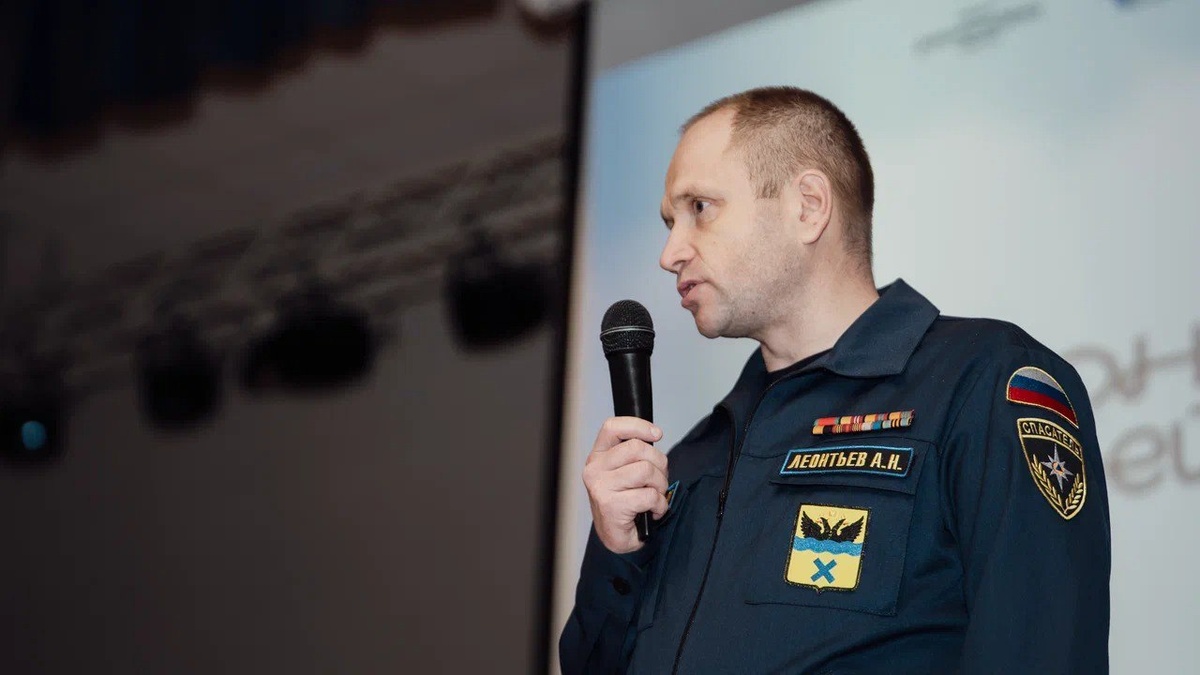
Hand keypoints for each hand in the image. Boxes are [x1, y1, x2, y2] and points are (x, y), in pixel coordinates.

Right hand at [583, 417, 669, 553]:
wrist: (617, 537)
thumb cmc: (625, 502)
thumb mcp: (625, 471)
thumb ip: (634, 453)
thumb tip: (654, 435)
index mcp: (598, 456)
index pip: (613, 427)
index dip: (639, 426)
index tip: (657, 434)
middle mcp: (594, 469)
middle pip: (638, 448)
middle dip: (659, 464)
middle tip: (658, 480)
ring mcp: (601, 487)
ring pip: (646, 470)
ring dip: (660, 485)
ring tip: (655, 496)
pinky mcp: (612, 505)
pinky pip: (650, 495)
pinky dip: (660, 504)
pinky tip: (653, 510)